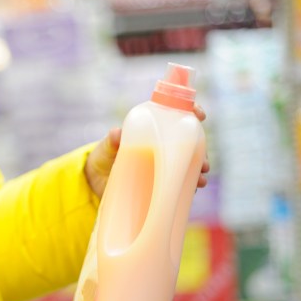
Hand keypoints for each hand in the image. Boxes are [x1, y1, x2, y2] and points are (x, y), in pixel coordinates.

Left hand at [85, 104, 209, 197]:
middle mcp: (162, 144)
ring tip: (200, 180)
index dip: (191, 110)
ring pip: (188, 162)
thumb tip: (116, 133)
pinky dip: (189, 185)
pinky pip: (180, 181)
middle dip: (201, 149)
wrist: (96, 180)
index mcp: (152, 128)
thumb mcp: (107, 147)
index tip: (199, 115)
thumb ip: (112, 140)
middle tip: (203, 163)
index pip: (176, 113)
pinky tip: (194, 190)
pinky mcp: (161, 180)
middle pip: (189, 141)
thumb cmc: (103, 156)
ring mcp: (163, 162)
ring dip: (198, 169)